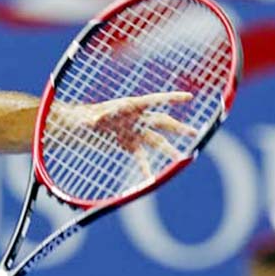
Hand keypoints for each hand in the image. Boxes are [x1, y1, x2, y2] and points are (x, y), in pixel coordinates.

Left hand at [53, 92, 197, 176]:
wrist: (80, 127)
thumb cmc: (84, 116)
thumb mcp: (89, 116)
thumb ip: (95, 118)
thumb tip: (94, 121)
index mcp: (130, 106)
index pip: (154, 100)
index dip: (171, 98)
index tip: (189, 97)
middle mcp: (137, 118)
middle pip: (161, 122)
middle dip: (178, 128)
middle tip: (194, 134)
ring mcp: (135, 131)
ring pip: (156, 141)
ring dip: (169, 150)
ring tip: (182, 159)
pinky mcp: (129, 144)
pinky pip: (141, 156)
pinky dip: (145, 167)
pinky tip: (150, 178)